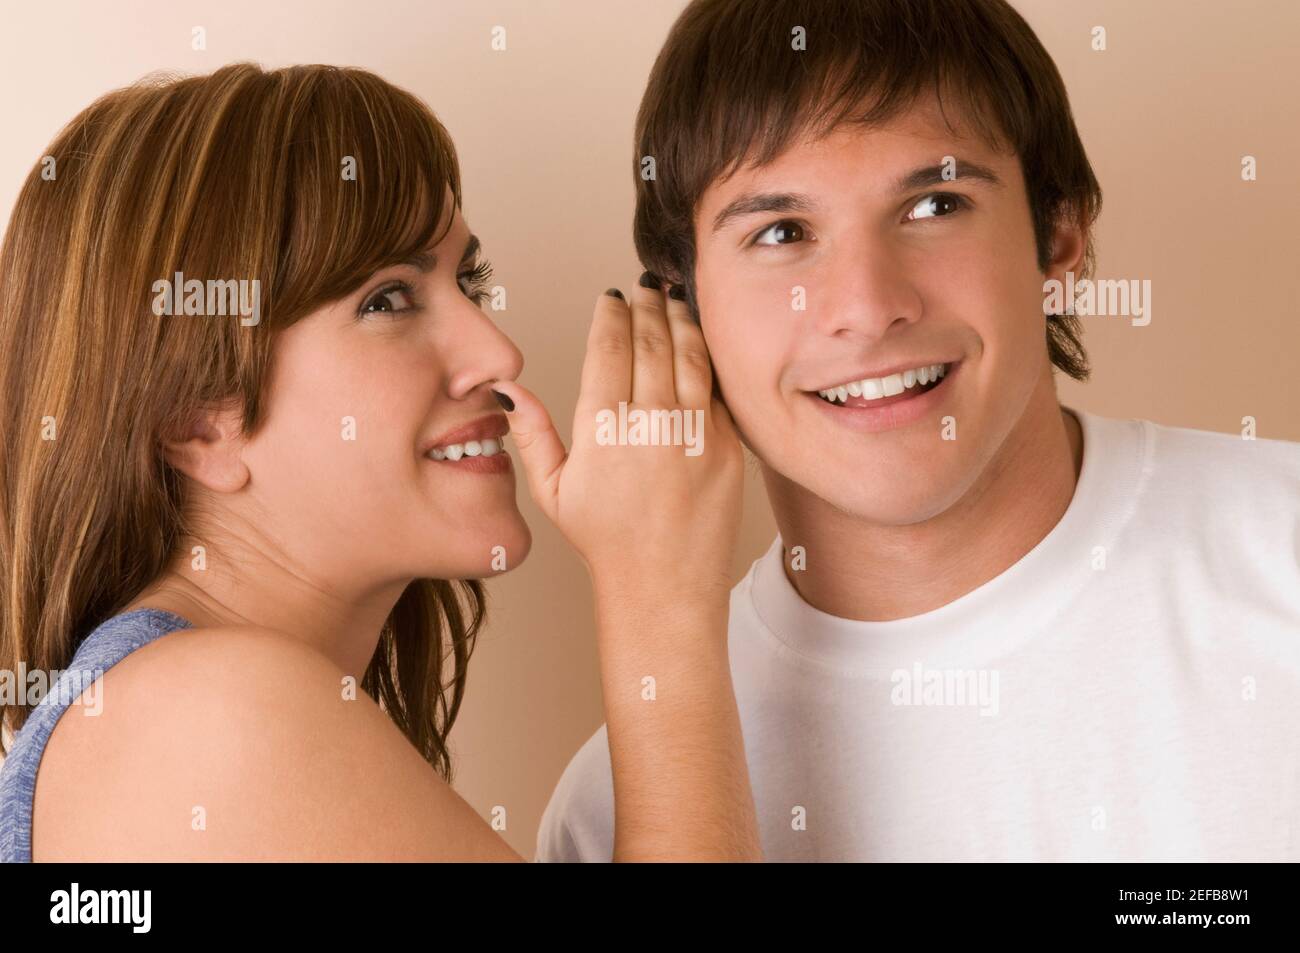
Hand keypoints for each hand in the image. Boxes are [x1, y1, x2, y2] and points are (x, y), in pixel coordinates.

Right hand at [490, 276, 742, 605]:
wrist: (665, 586)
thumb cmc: (606, 541)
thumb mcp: (553, 491)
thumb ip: (532, 433)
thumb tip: (507, 387)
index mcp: (603, 429)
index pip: (608, 346)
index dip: (610, 313)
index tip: (610, 296)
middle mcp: (650, 423)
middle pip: (651, 339)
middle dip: (646, 305)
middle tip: (643, 287)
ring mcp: (694, 432)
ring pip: (689, 353)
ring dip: (680, 319)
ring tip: (672, 300)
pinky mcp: (726, 445)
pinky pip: (717, 386)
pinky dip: (708, 356)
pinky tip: (699, 341)